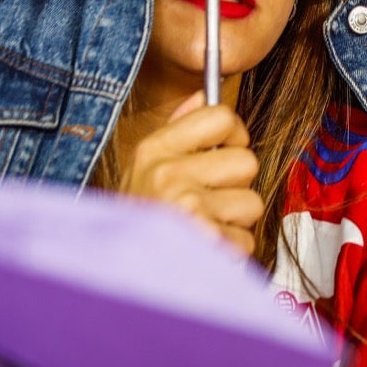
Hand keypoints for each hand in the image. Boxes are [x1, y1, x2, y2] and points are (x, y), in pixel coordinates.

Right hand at [125, 91, 266, 259]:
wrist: (115, 271)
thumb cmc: (138, 216)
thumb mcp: (144, 165)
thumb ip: (177, 128)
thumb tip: (203, 95)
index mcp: (155, 149)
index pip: (221, 116)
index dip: (233, 133)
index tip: (224, 149)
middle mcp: (169, 174)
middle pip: (246, 160)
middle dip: (235, 184)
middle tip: (209, 198)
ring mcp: (187, 207)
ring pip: (252, 202)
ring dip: (235, 219)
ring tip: (206, 224)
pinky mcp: (205, 241)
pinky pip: (245, 238)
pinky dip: (231, 248)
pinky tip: (206, 247)